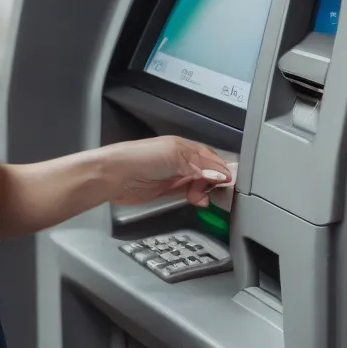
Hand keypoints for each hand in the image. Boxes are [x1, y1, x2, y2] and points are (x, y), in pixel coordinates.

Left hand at [106, 136, 230, 207]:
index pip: (209, 155)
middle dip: (215, 180)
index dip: (221, 167)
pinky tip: (197, 201)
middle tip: (218, 191)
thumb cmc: (139, 158)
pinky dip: (196, 197)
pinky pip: (188, 194)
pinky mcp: (166, 191)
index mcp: (182, 146)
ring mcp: (172, 176)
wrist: (114, 175)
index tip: (231, 181)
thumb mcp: (174, 156)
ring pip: (199, 183)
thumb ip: (199, 165)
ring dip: (206, 191)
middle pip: (206, 170)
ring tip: (203, 197)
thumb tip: (220, 174)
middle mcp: (178, 160)